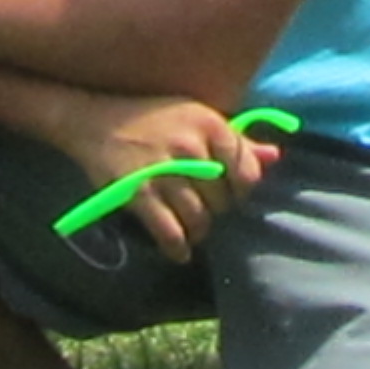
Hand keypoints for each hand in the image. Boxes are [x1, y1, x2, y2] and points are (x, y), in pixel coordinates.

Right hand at [59, 97, 274, 259]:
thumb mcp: (196, 117)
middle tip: (205, 210)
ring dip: (198, 231)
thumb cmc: (153, 117)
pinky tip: (179, 251)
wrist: (95, 120)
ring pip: (199, 219)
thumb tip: (274, 157)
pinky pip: (169, 232)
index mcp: (208, 123)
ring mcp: (163, 171)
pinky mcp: (138, 194)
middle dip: (217, 210)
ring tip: (193, 230)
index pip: (245, 171)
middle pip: (222, 199)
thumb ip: (236, 140)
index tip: (231, 193)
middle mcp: (190, 146)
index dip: (242, 189)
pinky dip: (177, 248)